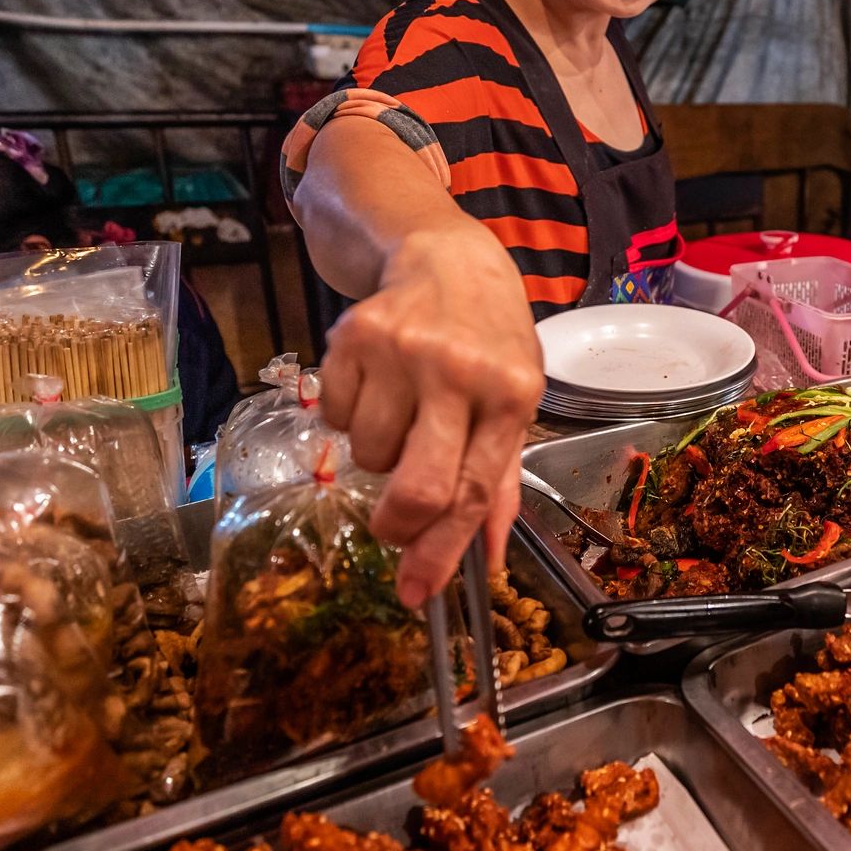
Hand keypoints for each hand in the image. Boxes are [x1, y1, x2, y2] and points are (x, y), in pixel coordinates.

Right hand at [319, 230, 544, 606]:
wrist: (446, 257)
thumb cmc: (490, 342)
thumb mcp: (515, 401)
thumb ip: (499, 482)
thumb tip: (488, 562)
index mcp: (510, 395)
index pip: (473, 492)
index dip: (441, 552)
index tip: (416, 593)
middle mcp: (458, 372)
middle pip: (418, 486)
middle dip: (399, 525)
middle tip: (393, 527)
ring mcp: (402, 351)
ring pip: (368, 455)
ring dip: (380, 454)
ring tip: (404, 414)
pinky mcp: (352, 335)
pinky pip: (335, 416)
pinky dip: (350, 416)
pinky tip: (378, 384)